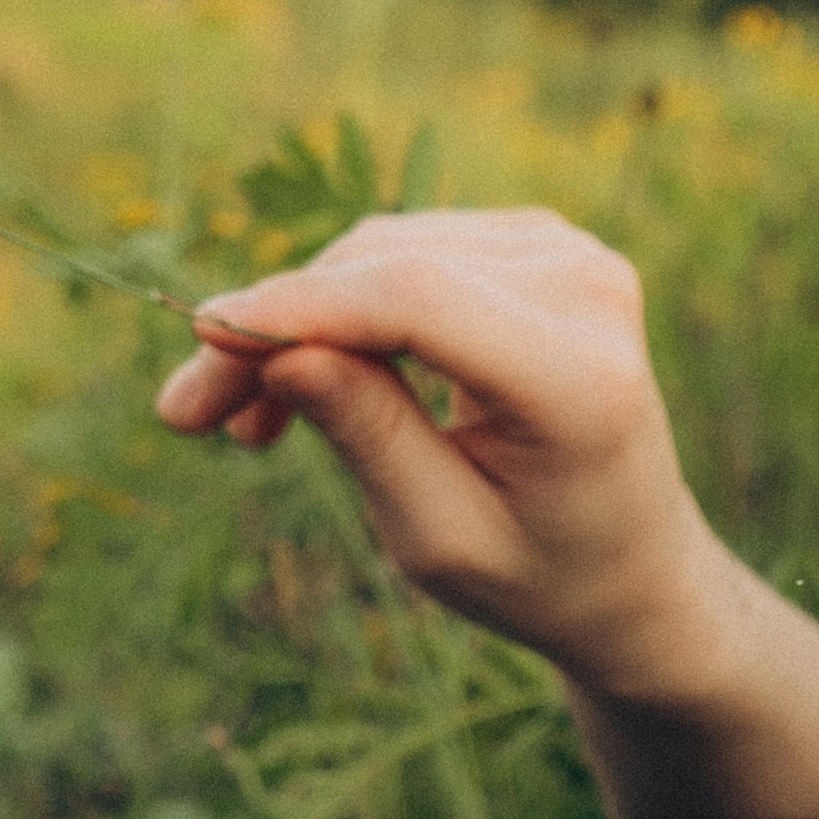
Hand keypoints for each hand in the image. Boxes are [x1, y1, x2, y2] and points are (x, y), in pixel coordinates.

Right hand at [155, 207, 728, 696]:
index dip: (300, 308)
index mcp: (580, 379)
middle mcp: (588, 291)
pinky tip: (302, 382)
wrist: (632, 567)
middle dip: (274, 332)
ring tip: (244, 424)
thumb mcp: (440, 537)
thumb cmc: (537, 573)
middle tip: (186, 417)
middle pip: (387, 270)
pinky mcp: (538, 244)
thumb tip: (276, 349)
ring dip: (298, 325)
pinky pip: (404, 254)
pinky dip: (341, 310)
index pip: (420, 300)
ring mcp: (570, 255)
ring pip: (381, 255)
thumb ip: (366, 435)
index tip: (203, 336)